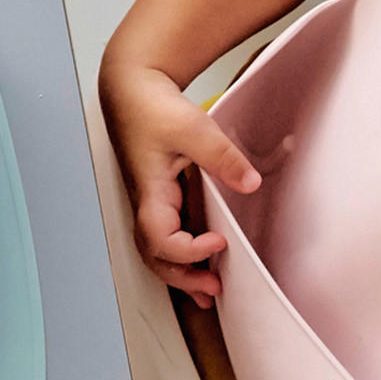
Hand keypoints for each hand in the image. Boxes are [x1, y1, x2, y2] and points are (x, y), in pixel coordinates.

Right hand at [100, 59, 260, 306]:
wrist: (130, 88)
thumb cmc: (151, 106)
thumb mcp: (192, 126)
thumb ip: (221, 157)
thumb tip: (250, 183)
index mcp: (149, 190)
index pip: (159, 238)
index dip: (187, 249)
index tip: (219, 240)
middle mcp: (146, 202)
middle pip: (153, 256)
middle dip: (183, 277)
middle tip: (216, 287)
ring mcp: (150, 202)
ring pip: (157, 251)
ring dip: (180, 274)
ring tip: (209, 292)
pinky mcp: (159, 197)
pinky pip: (166, 236)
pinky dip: (182, 257)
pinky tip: (203, 264)